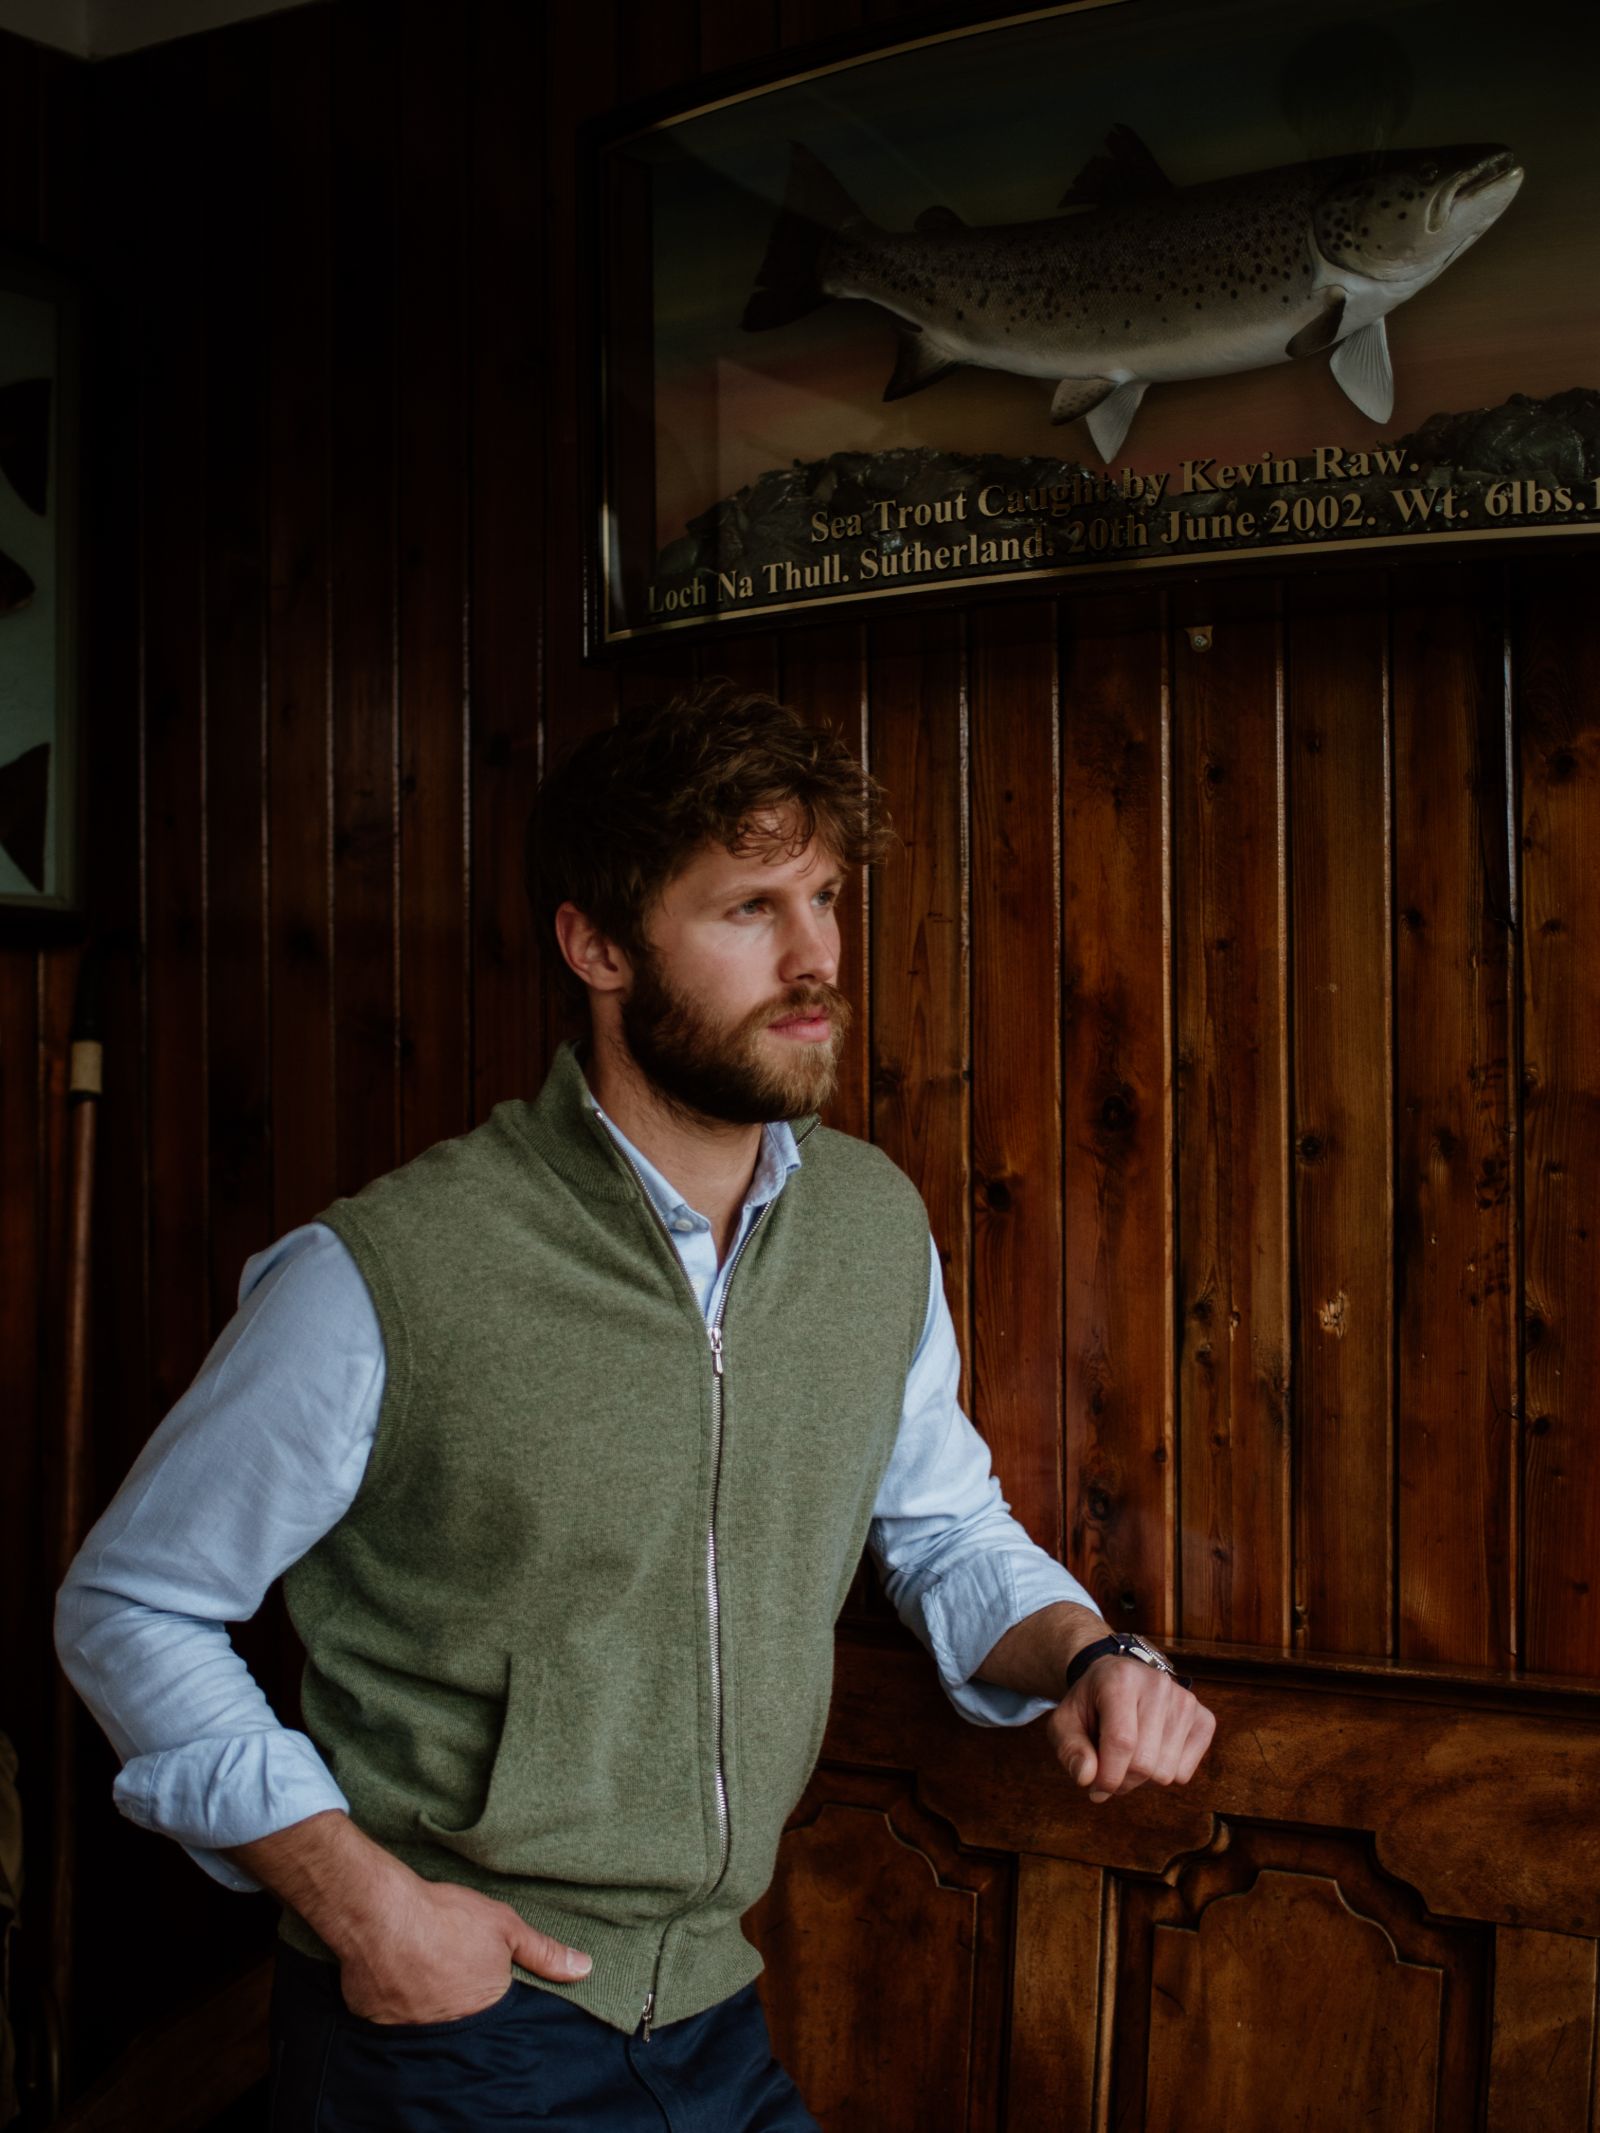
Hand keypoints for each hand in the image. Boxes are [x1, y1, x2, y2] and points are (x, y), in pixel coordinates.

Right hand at [337, 1868, 591, 2025]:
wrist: (382, 1915)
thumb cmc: (447, 1918)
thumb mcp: (506, 1927)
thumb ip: (544, 1953)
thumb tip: (584, 1969)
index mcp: (484, 2008)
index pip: (495, 2011)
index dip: (488, 1988)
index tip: (477, 1969)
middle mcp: (449, 2026)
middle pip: (460, 2015)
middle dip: (457, 1993)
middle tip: (448, 1962)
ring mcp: (410, 2027)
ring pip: (425, 2016)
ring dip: (426, 1997)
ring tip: (423, 1963)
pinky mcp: (377, 2019)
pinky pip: (392, 2013)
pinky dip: (396, 1996)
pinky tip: (397, 1969)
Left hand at [1046, 1655, 1214, 1804]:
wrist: (1115, 1679)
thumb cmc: (1089, 1704)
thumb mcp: (1064, 1721)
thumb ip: (1070, 1749)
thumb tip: (1087, 1778)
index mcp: (1121, 1679)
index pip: (1122, 1742)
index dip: (1107, 1776)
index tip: (1094, 1787)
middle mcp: (1159, 1684)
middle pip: (1145, 1763)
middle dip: (1121, 1780)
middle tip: (1108, 1770)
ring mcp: (1185, 1701)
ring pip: (1166, 1773)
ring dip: (1142, 1779)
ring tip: (1128, 1756)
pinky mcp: (1203, 1718)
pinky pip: (1184, 1773)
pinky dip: (1164, 1774)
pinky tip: (1151, 1751)